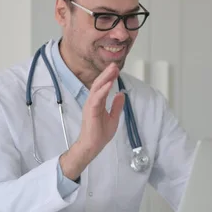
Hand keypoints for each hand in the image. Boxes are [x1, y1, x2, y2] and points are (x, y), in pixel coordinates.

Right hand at [60, 63, 124, 179]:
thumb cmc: (100, 134)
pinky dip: (103, 91)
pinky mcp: (91, 111)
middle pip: (99, 84)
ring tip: (112, 70)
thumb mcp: (113, 117)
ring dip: (105, 78)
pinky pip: (96, 99)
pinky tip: (109, 84)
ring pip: (96, 88)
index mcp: (97, 103)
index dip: (109, 77)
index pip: (103, 87)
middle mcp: (92, 102)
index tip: (116, 69)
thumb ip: (116, 106)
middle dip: (107, 74)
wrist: (92, 146)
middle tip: (114, 65)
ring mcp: (90, 106)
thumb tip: (121, 94)